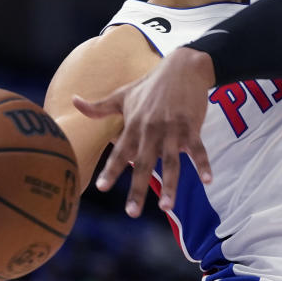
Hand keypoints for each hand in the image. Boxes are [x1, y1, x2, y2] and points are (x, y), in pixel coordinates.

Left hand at [73, 47, 214, 216]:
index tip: (101, 188)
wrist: (183, 67)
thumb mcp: (123, 93)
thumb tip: (73, 101)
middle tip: (131, 213)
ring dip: (170, 185)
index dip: (112, 169)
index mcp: (134, 124)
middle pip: (144, 163)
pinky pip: (198, 149)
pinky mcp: (192, 126)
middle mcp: (151, 129)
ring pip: (171, 161)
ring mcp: (173, 129)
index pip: (120, 151)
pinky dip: (203, 164)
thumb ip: (99, 106)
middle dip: (137, 189)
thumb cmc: (151, 83)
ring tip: (166, 207)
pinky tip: (208, 181)